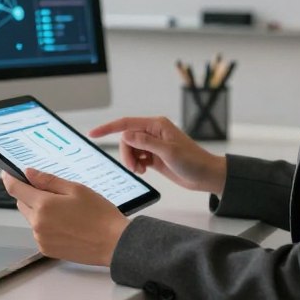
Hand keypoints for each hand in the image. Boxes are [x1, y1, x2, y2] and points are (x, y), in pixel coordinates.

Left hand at [1, 169, 129, 265]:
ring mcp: (41, 239)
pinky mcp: (47, 250)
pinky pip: (39, 231)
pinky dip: (47, 225)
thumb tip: (28, 173)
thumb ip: (48, 181)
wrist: (113, 243)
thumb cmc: (99, 215)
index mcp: (43, 206)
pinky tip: (67, 224)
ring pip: (32, 217)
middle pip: (23, 202)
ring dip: (40, 210)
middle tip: (55, 192)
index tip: (8, 172)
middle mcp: (38, 224)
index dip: (9, 177)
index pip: (15, 188)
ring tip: (67, 211)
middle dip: (32, 194)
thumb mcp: (75, 189)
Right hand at [89, 116, 226, 194]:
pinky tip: (145, 171)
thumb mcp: (168, 152)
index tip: (93, 134)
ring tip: (141, 171)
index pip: (126, 124)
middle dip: (126, 153)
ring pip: (130, 149)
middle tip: (134, 168)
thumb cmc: (193, 161)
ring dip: (131, 161)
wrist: (206, 176)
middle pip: (126, 139)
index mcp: (157, 125)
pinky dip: (136, 165)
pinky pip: (136, 157)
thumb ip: (146, 143)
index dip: (108, 128)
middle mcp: (153, 132)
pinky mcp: (154, 156)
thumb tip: (125, 135)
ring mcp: (153, 144)